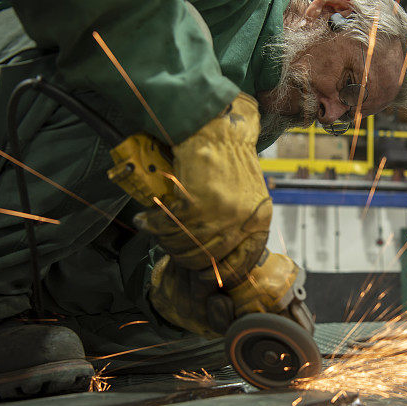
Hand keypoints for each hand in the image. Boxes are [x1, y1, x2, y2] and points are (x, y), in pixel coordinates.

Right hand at [135, 93, 270, 276]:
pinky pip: (170, 227)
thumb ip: (239, 225)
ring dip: (167, 243)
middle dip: (186, 261)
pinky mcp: (198, 201)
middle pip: (209, 259)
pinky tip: (146, 221)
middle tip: (173, 252)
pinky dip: (154, 227)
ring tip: (158, 233)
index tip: (204, 278)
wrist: (216, 127)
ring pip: (187, 246)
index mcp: (260, 220)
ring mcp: (222, 212)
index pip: (242, 263)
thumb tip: (218, 259)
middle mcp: (244, 219)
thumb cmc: (228, 160)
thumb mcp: (247, 196)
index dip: (221, 274)